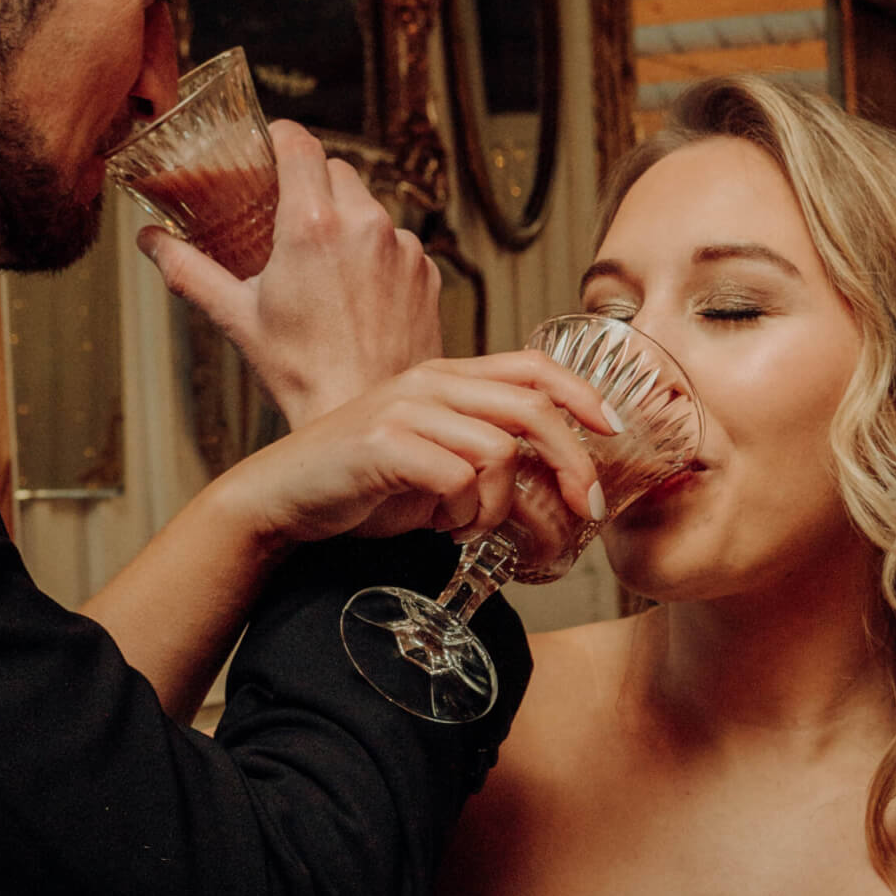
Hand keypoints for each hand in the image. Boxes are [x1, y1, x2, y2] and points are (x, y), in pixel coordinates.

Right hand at [137, 120, 439, 427]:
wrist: (365, 417)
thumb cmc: (299, 373)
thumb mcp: (236, 318)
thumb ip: (188, 270)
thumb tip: (149, 241)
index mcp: (312, 225)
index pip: (299, 143)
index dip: (281, 138)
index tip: (270, 147)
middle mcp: (364, 225)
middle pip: (336, 170)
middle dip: (311, 184)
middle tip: (287, 216)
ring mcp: (402, 249)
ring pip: (370, 208)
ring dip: (346, 223)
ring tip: (323, 269)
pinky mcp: (427, 273)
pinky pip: (397, 244)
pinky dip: (377, 256)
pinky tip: (357, 294)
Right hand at [210, 351, 618, 550]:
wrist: (281, 498)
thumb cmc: (360, 485)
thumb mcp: (433, 463)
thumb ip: (482, 460)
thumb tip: (549, 489)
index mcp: (445, 378)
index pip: (533, 367)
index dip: (583, 394)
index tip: (614, 430)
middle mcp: (430, 383)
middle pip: (533, 408)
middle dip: (573, 462)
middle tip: (585, 509)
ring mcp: (406, 409)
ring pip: (499, 451)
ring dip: (499, 506)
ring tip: (471, 528)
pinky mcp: (384, 444)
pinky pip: (459, 479)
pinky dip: (463, 514)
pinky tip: (443, 527)